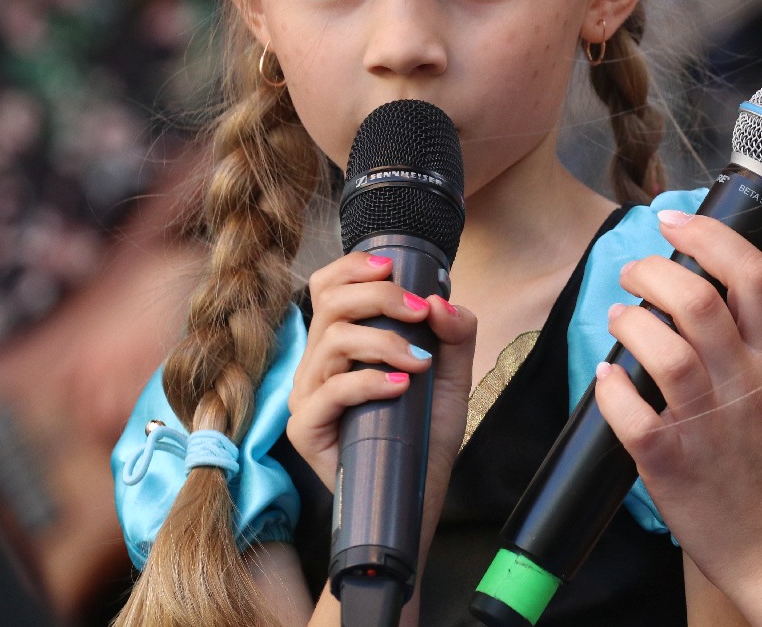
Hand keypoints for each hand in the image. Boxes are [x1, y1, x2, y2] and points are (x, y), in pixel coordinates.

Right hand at [286, 252, 475, 495]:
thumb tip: (440, 301)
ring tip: (419, 363)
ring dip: (385, 341)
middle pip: (330, 303)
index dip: (354, 267)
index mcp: (341, 344)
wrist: (417, 496)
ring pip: (333, 341)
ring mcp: (307, 396)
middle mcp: (317, 365)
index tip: (394, 267)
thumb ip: (455, 336)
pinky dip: (368, 381)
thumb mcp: (451, 378)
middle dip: (381, 296)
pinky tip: (401, 387)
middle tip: (420, 313)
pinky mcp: (306, 429)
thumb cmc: (424, 435)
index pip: (327, 287)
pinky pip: (330, 391)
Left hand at [592, 212, 761, 616]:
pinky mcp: (670, 462)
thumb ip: (758, 351)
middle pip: (697, 298)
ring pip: (661, 346)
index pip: (754, 275)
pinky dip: (610, 386)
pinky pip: (630, 410)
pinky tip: (605, 378)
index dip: (709, 237)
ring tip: (619, 318)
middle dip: (653, 270)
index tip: (674, 222)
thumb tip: (719, 301)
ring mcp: (707, 423)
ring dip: (628, 321)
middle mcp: (744, 385)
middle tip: (633, 272)